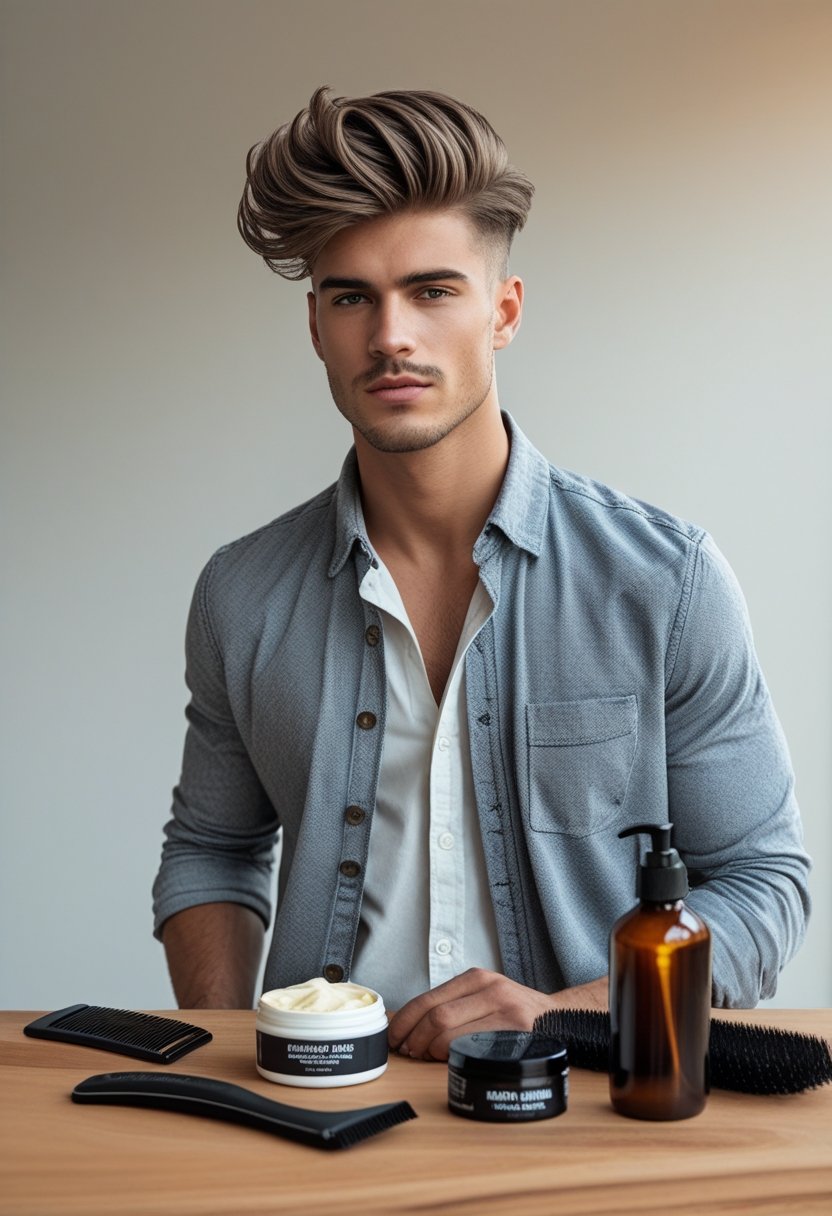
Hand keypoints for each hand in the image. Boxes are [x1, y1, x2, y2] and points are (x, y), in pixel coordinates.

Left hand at [387, 968, 606, 1061]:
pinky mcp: (515, 1030)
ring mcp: (504, 1008)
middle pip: (435, 1016)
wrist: (559, 1018)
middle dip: (415, 1039)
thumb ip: (454, 1004)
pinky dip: (454, 1054)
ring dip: (430, 1050)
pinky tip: (450, 1058)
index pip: (427, 999)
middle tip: (409, 1052)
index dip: (405, 1021)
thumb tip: (409, 1024)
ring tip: (427, 1056)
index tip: (394, 1036)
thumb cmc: (515, 1012)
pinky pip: (473, 1044)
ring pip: (449, 1031)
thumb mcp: (484, 996)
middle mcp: (489, 988)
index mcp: (476, 978)